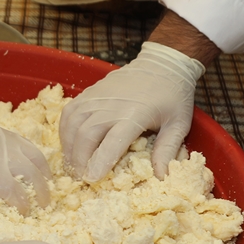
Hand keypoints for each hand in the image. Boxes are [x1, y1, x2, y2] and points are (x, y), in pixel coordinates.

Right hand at [0, 102, 51, 213]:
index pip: (26, 147)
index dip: (35, 164)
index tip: (37, 176)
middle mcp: (4, 144)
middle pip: (37, 162)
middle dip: (44, 180)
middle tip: (45, 195)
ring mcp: (2, 161)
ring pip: (34, 179)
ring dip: (40, 195)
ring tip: (41, 209)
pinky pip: (19, 196)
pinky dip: (24, 206)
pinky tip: (24, 215)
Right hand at [59, 41, 203, 180]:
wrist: (162, 64)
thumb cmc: (173, 96)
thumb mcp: (179, 125)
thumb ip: (168, 151)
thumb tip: (162, 177)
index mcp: (135, 114)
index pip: (111, 142)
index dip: (99, 162)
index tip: (91, 179)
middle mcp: (111, 105)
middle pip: (85, 135)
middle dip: (79, 159)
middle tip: (80, 178)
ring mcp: (97, 97)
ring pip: (72, 124)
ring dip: (68, 147)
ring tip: (72, 165)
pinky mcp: (89, 93)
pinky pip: (69, 112)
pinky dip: (64, 130)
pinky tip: (69, 144)